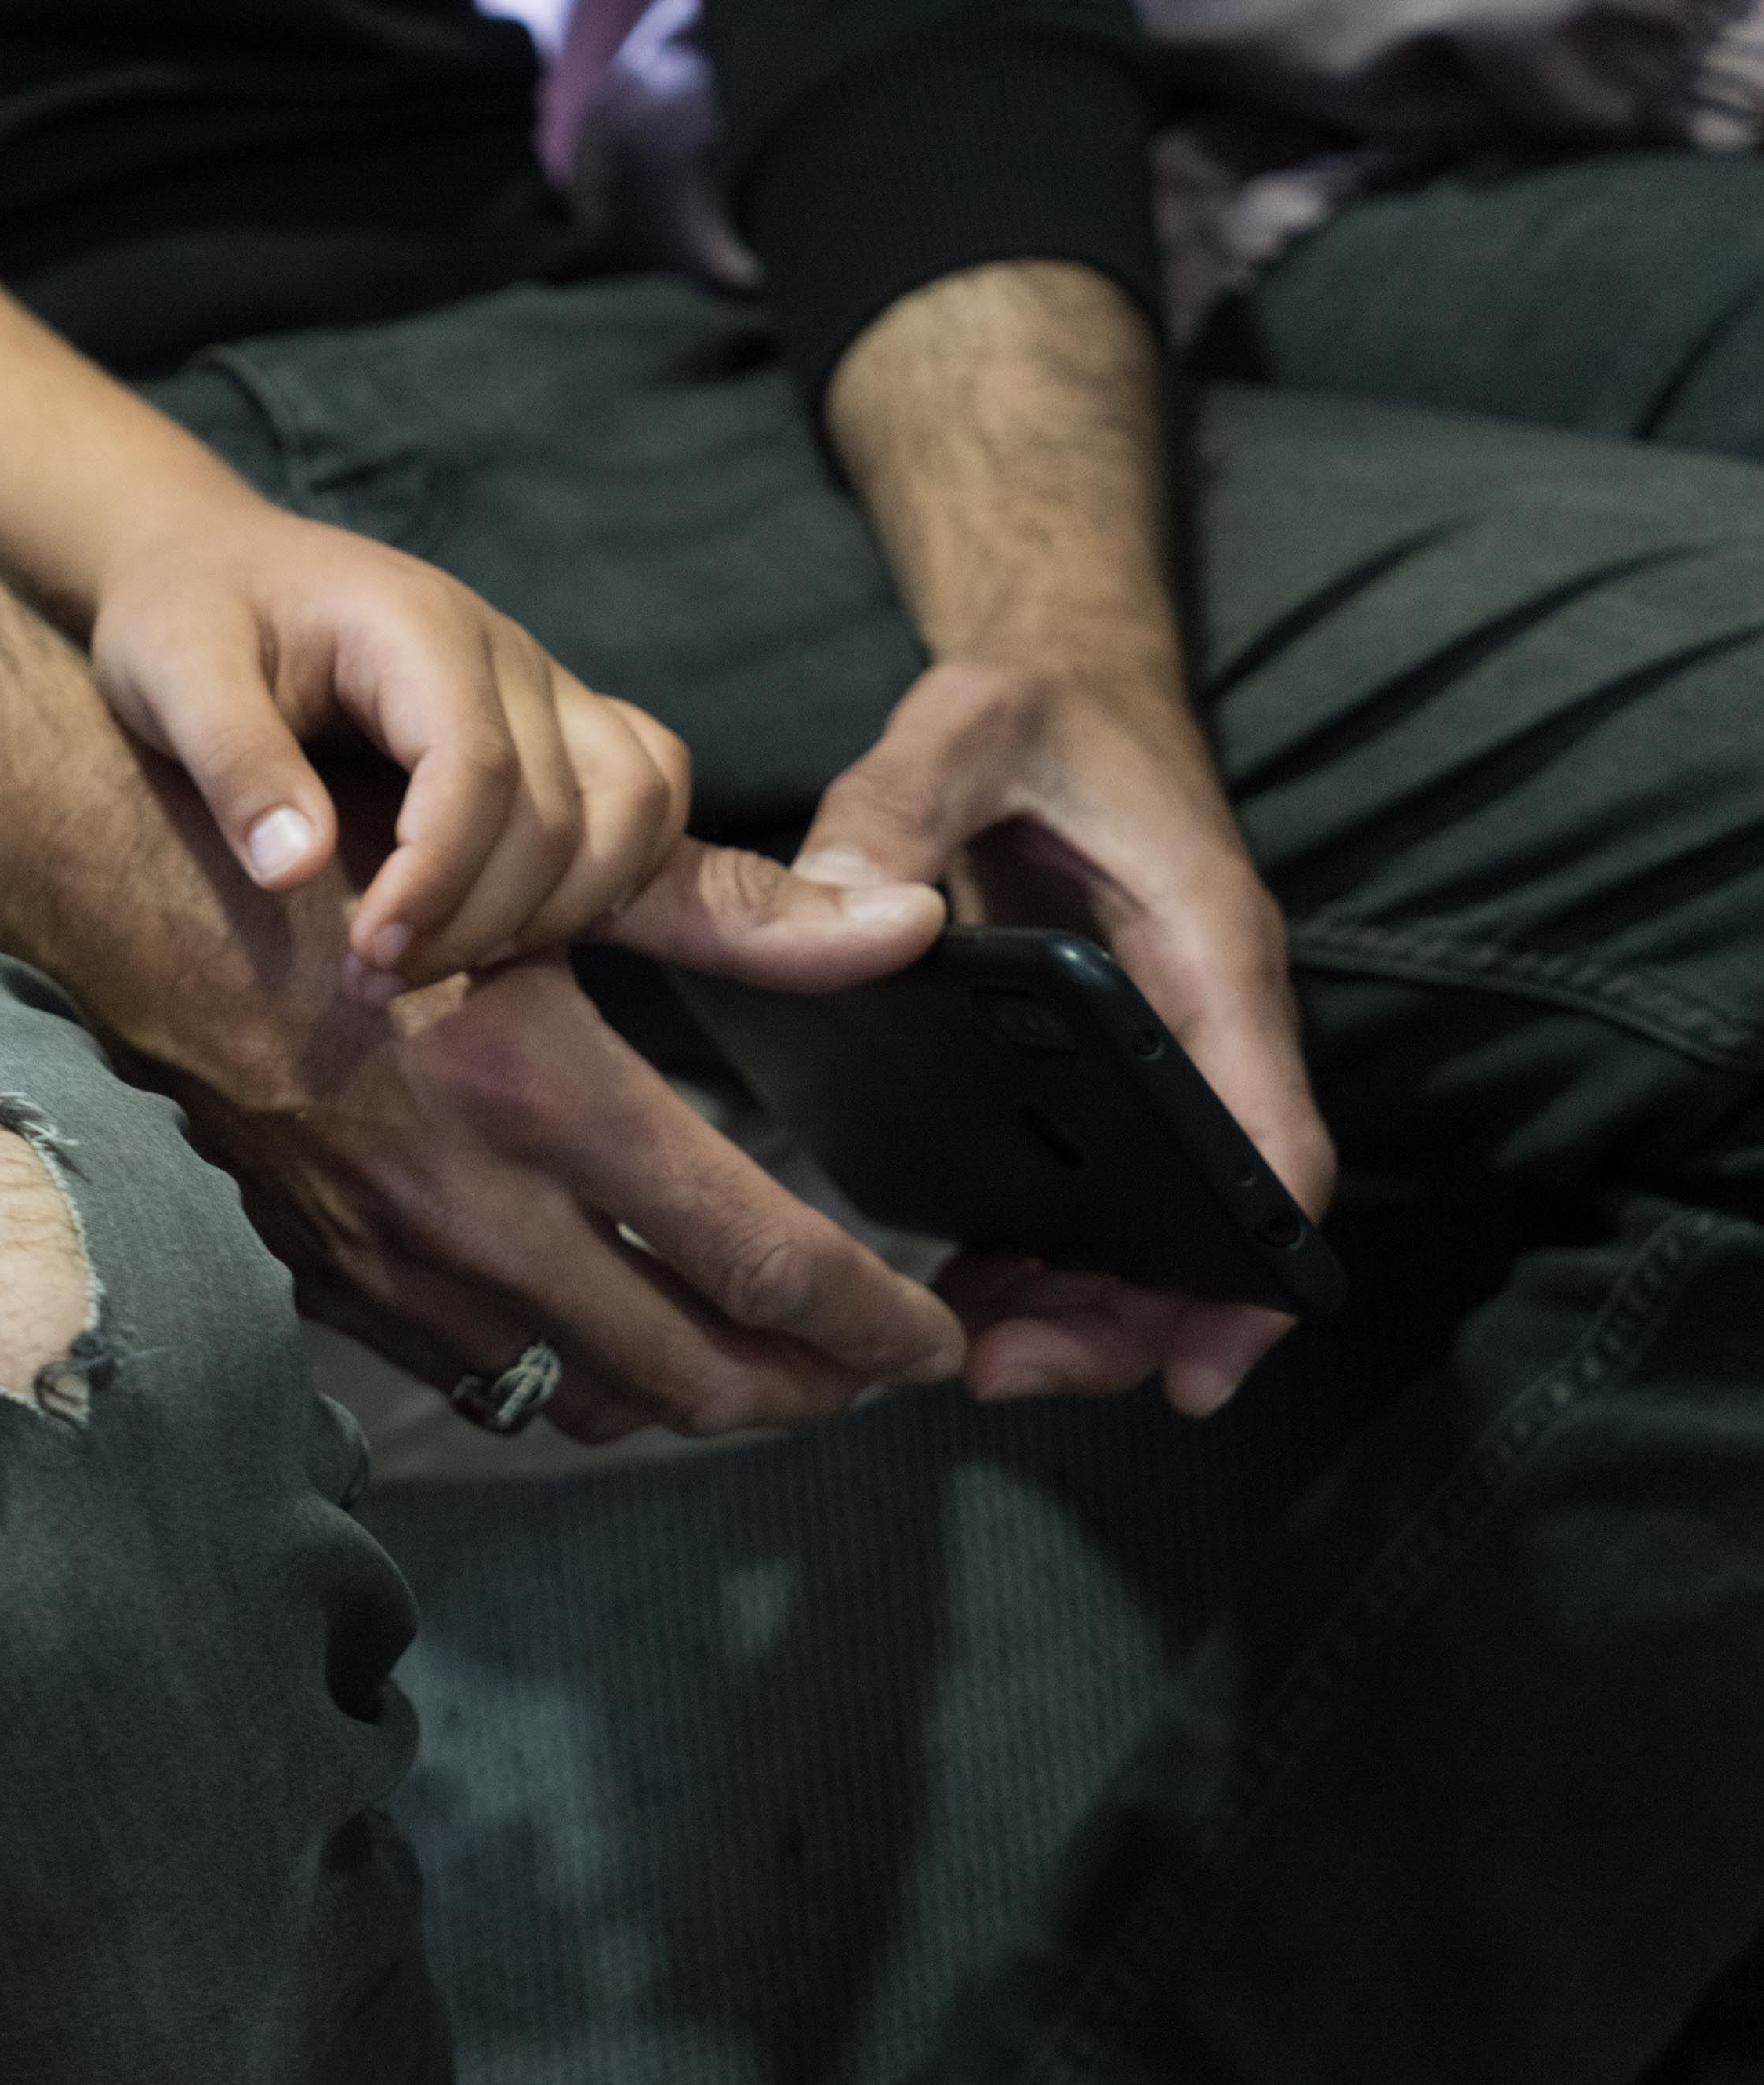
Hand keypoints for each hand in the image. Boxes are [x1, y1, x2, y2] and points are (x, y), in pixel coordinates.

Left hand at [87, 498, 688, 1002]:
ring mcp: (546, 687)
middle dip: (478, 924)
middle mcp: (507, 652)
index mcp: (417, 626)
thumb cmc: (188, 617)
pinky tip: (517, 928)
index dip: (436, 882)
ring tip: (445, 963)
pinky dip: (615, 872)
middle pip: (559, 813)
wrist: (217, 566)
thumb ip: (233, 762)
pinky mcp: (557, 724)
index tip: (366, 960)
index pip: (476, 769)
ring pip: (634, 808)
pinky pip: (649, 792)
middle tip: (374, 982)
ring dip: (560, 912)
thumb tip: (295, 869)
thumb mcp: (170, 673)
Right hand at [148, 828, 966, 1441]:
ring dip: (697, 1398)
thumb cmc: (349, 856)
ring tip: (764, 1365)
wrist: (135, 907)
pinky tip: (613, 1338)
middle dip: (811, 1390)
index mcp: (547, 1099)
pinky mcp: (339, 1286)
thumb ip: (730, 914)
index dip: (876, 1321)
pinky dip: (578, 1383)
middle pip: (697, 1375)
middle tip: (874, 1371)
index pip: (765, 1264)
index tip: (933, 1335)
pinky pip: (488, 1384)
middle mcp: (477, 1212)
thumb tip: (898, 928)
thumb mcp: (547, 871)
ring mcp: (398, 1268)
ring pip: (593, 1402)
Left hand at [792, 659, 1334, 1417]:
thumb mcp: (966, 722)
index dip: (1250, 1272)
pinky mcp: (1099, 1064)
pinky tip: (967, 1287)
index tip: (1199, 1374)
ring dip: (1082, 1303)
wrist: (1058, 681)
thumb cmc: (1038, 703)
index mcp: (1206, 954)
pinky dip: (1047, 1252)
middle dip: (1129, 1321)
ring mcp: (1153, 1051)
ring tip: (972, 1354)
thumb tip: (843, 906)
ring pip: (1153, 1221)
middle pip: (1209, 1221)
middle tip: (1001, 1374)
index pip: (1269, 1142)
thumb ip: (899, 804)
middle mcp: (1200, 1020)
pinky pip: (1097, 1186)